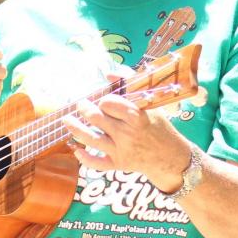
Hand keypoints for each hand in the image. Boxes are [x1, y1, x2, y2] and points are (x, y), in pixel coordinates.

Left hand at [63, 95, 190, 192]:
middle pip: (96, 119)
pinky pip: (96, 163)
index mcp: (137, 116)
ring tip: (67, 120)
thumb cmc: (158, 126)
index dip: (103, 100)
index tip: (105, 101)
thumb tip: (109, 73)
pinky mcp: (118, 164)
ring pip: (90, 139)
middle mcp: (127, 134)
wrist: (169, 156)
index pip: (109, 103)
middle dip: (84, 109)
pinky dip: (84, 157)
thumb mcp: (150, 104)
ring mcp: (121, 150)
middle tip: (80, 104)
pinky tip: (76, 149)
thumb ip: (130, 86)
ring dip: (75, 128)